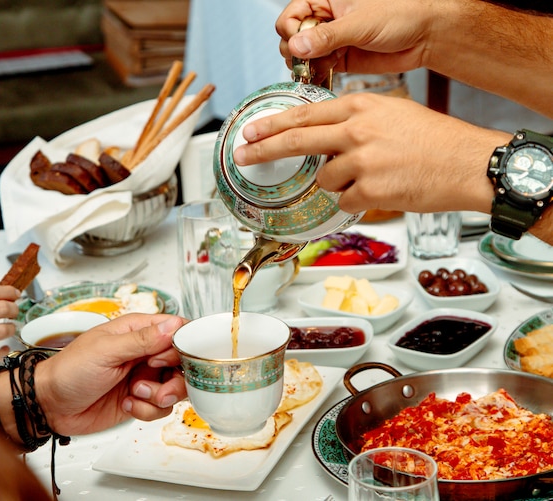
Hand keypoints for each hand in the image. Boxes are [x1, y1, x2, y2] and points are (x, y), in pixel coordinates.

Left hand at [35, 313, 188, 435]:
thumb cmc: (69, 370)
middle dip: (175, 378)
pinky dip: (147, 410)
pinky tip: (127, 404)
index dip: (180, 346)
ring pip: (176, 387)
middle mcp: (145, 352)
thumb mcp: (106, 351)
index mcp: (138, 330)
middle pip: (182, 362)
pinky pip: (162, 407)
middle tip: (154, 385)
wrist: (49, 405)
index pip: (177, 330)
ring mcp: (144, 376)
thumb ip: (142, 339)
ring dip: (160, 395)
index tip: (164, 359)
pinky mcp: (141, 399)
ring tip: (136, 395)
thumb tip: (173, 325)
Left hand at [233, 92, 508, 214]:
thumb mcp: (392, 114)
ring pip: (324, 180)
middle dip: (264, 149)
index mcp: (361, 106)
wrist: (469, 164)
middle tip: (242, 155)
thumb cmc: (435, 141)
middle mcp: (356, 131)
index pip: (305, 114)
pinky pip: (344, 202)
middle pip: (297, 141)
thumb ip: (354, 123)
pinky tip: (383, 190)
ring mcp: (361, 162)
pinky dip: (357, 200)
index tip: (251, 131)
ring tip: (375, 177)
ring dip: (339, 184)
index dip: (273, 124)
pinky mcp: (368, 191)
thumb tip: (324, 139)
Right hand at [276, 0, 439, 76]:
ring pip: (302, 56)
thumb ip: (327, 36)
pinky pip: (317, 69)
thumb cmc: (401, 14)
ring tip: (325, 65)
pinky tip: (325, 75)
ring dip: (308, 65)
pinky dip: (317, 75)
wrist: (424, 37)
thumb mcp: (360, 23)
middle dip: (298, 51)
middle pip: (292, 38)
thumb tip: (297, 46)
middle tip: (311, 59)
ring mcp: (330, 40)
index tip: (301, 44)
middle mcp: (325, 19)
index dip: (292, 32)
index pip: (290, 16)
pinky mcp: (338, 59)